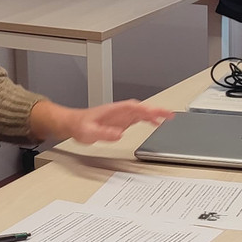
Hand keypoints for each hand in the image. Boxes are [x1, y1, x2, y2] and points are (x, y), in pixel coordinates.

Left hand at [36, 100, 171, 143]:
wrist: (72, 124)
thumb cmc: (79, 125)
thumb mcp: (89, 131)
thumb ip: (103, 133)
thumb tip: (119, 134)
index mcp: (114, 110)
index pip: (134, 108)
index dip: (148, 109)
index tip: (159, 112)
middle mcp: (119, 111)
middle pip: (141, 108)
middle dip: (156, 110)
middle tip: (170, 115)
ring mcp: (120, 116)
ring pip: (141, 112)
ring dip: (154, 114)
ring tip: (168, 118)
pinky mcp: (120, 122)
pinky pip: (137, 118)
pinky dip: (148, 119)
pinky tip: (154, 124)